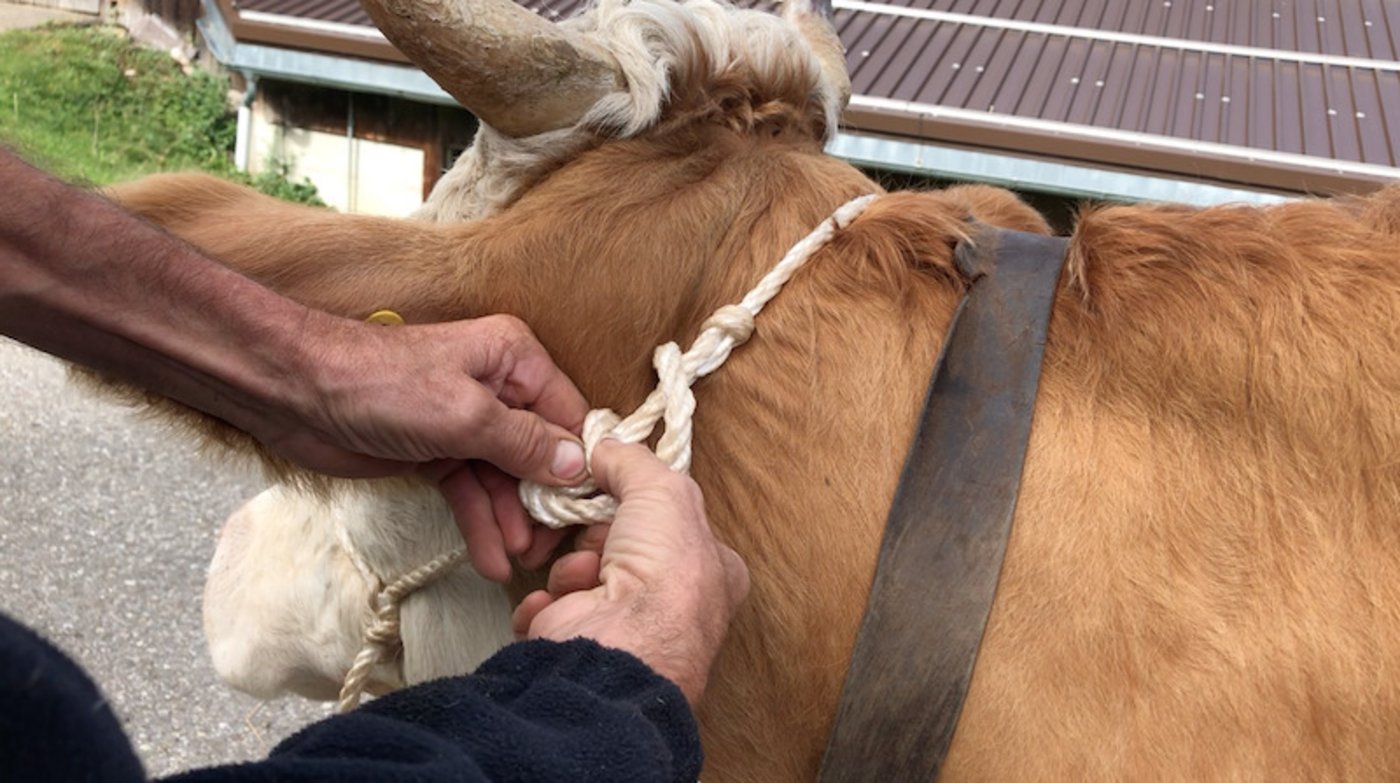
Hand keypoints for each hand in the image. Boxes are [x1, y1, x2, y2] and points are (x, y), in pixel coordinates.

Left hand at [268, 314, 588, 581]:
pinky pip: (473, 491)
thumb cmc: (379, 384)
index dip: (582, 467)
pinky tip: (490, 559)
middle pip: (543, 454)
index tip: (589, 515)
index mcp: (516, 360)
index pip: (570, 417)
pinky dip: (481, 523)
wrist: (296, 392)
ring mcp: (469, 423)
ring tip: (516, 562)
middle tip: (545, 550)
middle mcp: (500, 388)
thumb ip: (525, 443)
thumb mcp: (464, 415)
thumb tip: (579, 468)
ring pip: (507, 480)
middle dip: (545, 503)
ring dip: (512, 521)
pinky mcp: (439, 452)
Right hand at [511, 440, 749, 704]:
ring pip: (581, 572)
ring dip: (570, 567)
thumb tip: (606, 447)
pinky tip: (557, 605)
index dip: (642, 504)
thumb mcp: (663, 488)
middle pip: (620, 543)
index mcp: (711, 570)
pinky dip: (545, 602)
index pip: (674, 523)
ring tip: (579, 578)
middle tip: (594, 535)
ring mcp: (626, 629)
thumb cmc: (663, 571)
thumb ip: (635, 461)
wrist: (620, 644)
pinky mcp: (581, 646)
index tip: (618, 491)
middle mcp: (674, 603)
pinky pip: (550, 608)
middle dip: (597, 536)